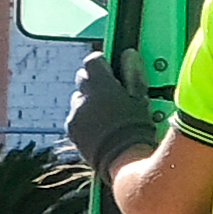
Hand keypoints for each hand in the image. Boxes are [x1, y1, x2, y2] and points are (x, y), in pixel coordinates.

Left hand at [65, 51, 163, 174]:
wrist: (124, 159)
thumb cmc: (136, 129)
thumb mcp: (141, 100)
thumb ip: (133, 74)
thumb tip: (129, 54)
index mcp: (101, 85)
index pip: (93, 60)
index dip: (102, 63)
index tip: (111, 68)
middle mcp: (83, 97)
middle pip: (82, 78)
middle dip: (94, 82)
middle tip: (112, 92)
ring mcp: (75, 114)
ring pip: (78, 99)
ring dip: (89, 103)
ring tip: (107, 115)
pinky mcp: (71, 130)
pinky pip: (75, 117)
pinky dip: (85, 120)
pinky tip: (101, 129)